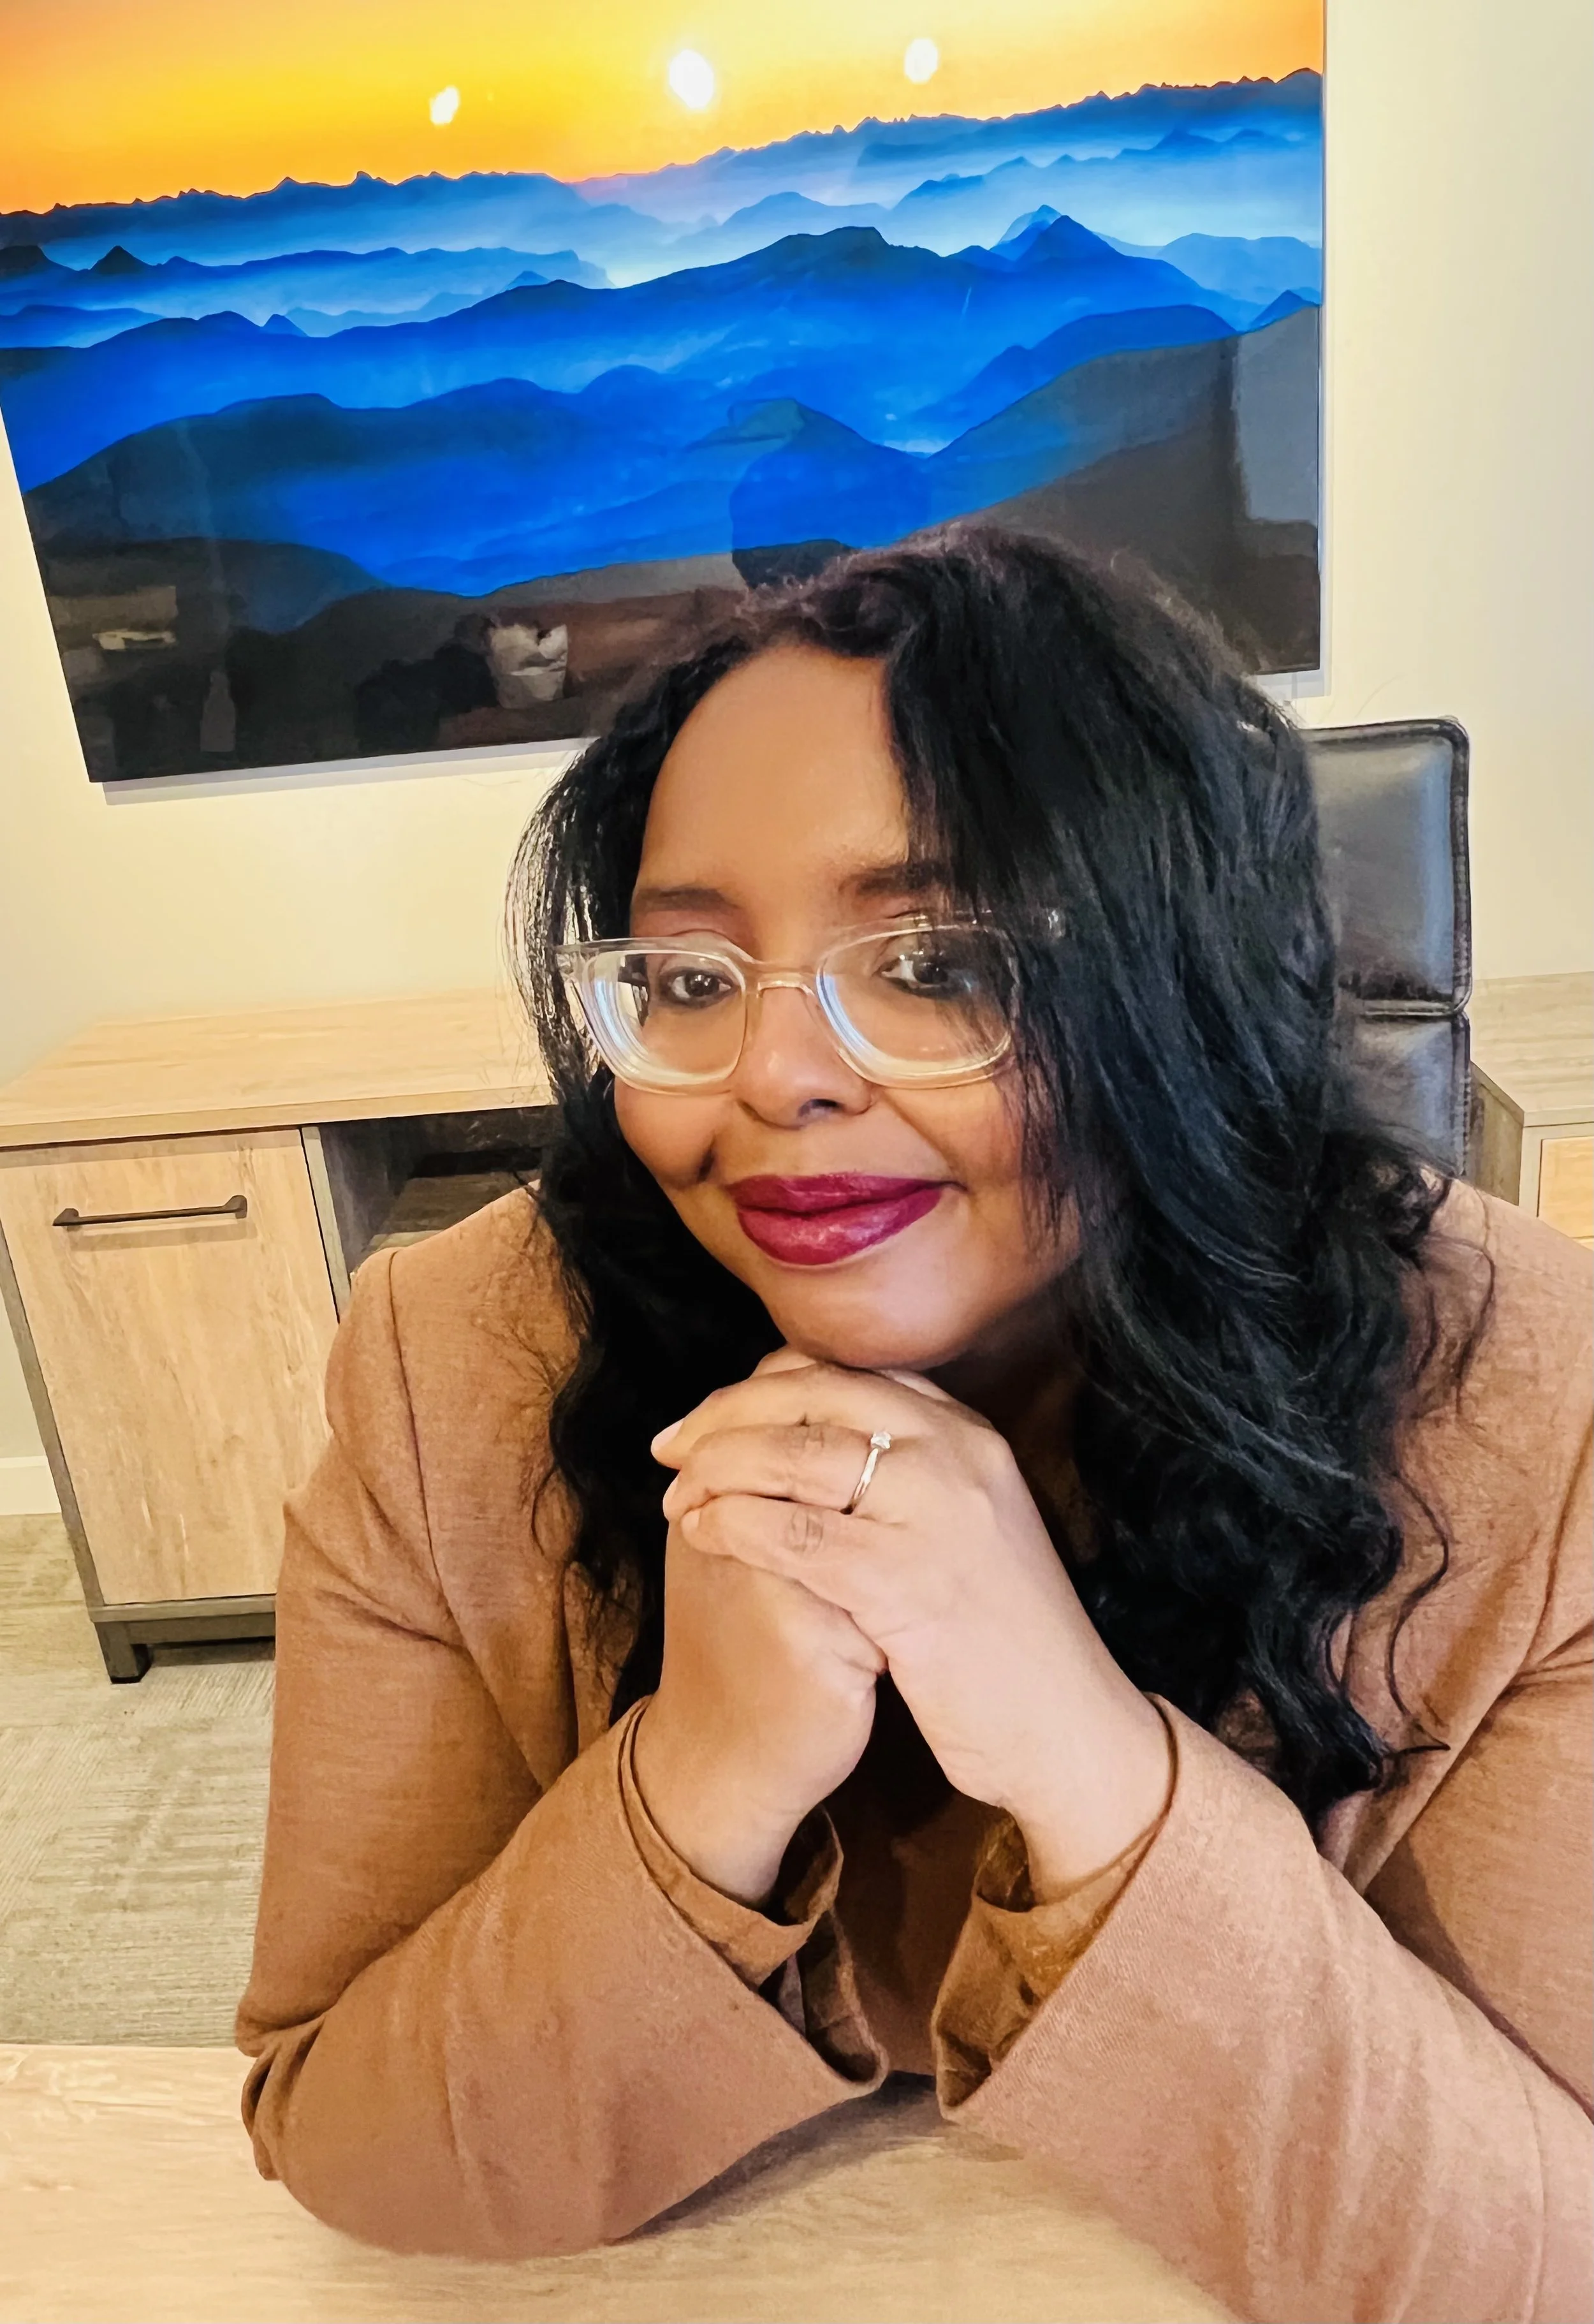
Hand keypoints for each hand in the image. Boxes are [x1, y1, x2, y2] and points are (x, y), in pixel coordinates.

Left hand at [656, 1354, 1171, 1896]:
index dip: (764, 1384)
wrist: (1072, 1728)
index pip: (847, 1372)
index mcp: (971, 1434)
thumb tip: (819, 1438)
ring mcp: (936, 1510)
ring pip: (796, 1453)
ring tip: (675, 1495)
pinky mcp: (907, 1577)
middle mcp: (957, 1452)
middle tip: (669, 1447)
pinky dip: (732, 1523)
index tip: (712, 1414)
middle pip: (813, 1393)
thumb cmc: (1006, 1639)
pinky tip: (700, 1534)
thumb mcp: (971, 1528)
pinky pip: (793, 1530)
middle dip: (725, 1414)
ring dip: (716, 1467)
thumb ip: (912, 1474)